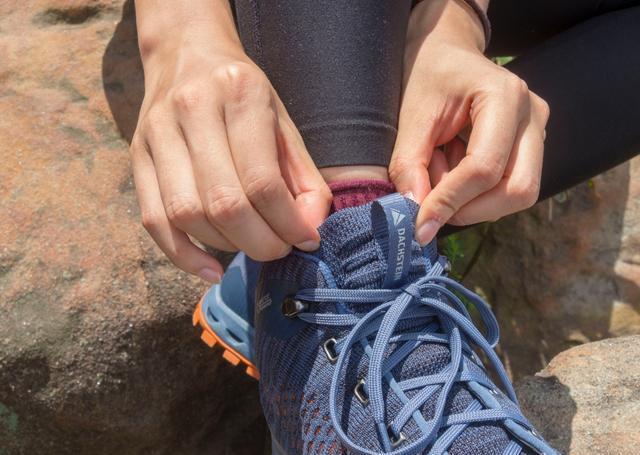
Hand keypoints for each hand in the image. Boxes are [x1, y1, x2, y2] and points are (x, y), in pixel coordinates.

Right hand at [131, 1, 330, 281]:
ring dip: (226, 247)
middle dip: (259, 243)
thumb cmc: (245, 96)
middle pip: (223, 204)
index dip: (287, 223)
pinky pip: (154, 220)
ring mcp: (157, 133)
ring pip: (187, 215)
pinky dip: (183, 255)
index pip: (263, 181)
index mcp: (240, 95)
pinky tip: (211, 268)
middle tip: (279, 250)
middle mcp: (193, 110)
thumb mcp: (284, 124)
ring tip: (250, 245)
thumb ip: (305, 179)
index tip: (305, 241)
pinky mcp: (136, 156)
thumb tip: (310, 232)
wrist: (186, 53)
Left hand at [390, 0, 549, 243]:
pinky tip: (452, 167)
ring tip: (438, 170)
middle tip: (429, 203)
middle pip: (517, 190)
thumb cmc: (428, 76)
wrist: (447, 53)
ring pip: (518, 194)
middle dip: (469, 209)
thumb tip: (414, 212)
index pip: (484, 168)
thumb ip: (409, 165)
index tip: (418, 225)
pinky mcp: (531, 146)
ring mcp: (538, 131)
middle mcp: (532, 115)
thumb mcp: (411, 117)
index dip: (449, 202)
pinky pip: (510, 186)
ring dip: (471, 200)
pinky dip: (475, 192)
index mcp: (505, 97)